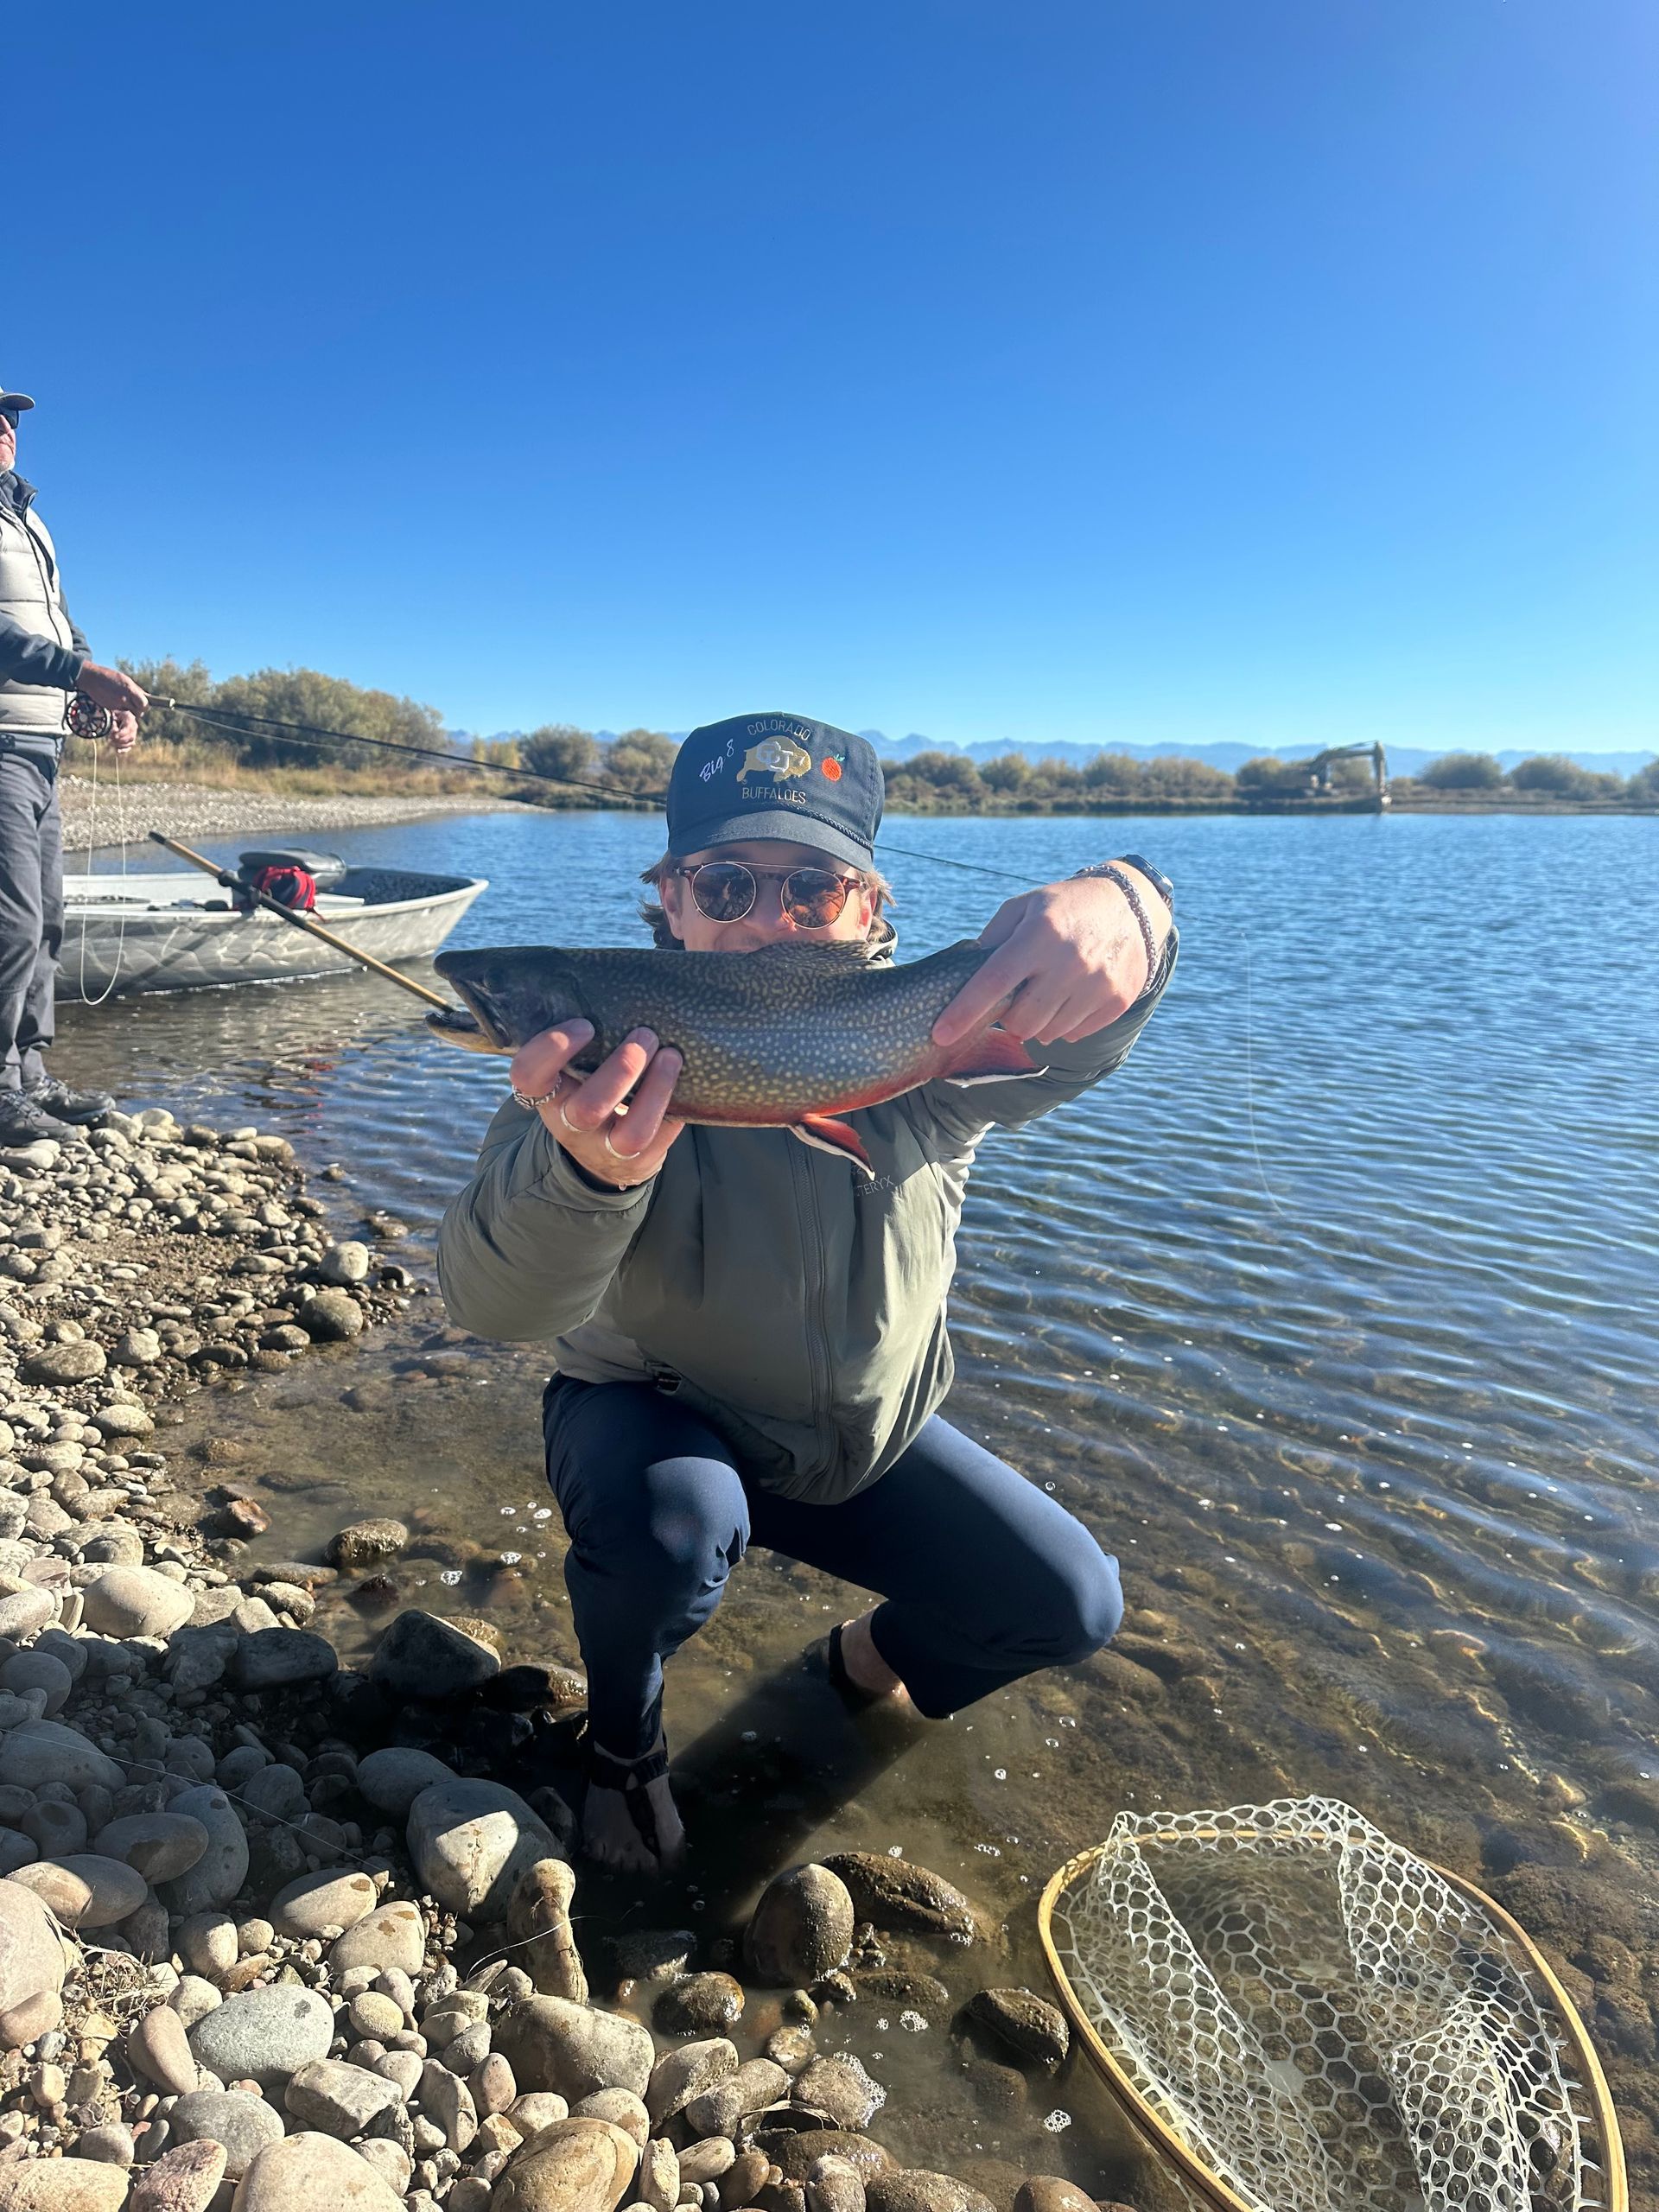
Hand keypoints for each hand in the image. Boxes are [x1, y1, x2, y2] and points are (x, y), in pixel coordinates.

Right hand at [76, 663, 148, 717]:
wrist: (91, 678)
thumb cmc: (110, 677)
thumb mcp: (126, 680)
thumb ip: (136, 690)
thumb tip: (147, 697)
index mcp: (130, 689)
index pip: (144, 705)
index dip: (145, 706)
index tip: (143, 704)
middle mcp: (124, 698)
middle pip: (139, 712)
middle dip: (138, 711)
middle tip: (135, 706)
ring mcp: (116, 704)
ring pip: (129, 714)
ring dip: (129, 711)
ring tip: (125, 703)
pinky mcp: (110, 708)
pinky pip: (120, 712)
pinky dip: (120, 709)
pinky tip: (116, 701)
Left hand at [107, 711, 138, 755]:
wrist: (116, 715)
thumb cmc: (113, 714)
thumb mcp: (112, 714)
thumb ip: (113, 721)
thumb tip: (115, 730)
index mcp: (130, 717)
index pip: (128, 729)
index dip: (121, 734)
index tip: (114, 736)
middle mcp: (134, 726)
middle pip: (131, 737)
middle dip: (119, 740)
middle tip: (109, 740)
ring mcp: (134, 733)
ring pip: (131, 743)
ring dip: (120, 745)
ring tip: (110, 743)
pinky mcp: (131, 739)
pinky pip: (130, 746)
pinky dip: (124, 749)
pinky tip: (118, 751)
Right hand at [509, 1020, 684, 1189]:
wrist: (602, 1156)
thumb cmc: (590, 1090)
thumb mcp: (574, 1071)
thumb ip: (585, 1043)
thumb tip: (616, 985)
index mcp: (548, 1095)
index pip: (528, 1075)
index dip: (552, 1049)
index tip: (585, 1024)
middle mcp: (571, 1126)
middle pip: (587, 1108)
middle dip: (621, 1069)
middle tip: (645, 1033)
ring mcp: (606, 1150)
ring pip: (631, 1132)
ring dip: (656, 1089)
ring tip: (671, 1055)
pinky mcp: (640, 1162)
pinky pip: (662, 1138)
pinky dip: (674, 1106)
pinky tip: (685, 1079)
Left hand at [933, 871, 1171, 1048]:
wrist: (1130, 907)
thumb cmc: (1063, 907)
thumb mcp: (1023, 907)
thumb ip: (991, 940)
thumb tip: (962, 980)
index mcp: (1040, 933)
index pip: (993, 982)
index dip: (963, 1012)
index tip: (939, 1034)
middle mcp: (1070, 960)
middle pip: (1020, 1020)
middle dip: (1008, 1019)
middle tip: (1015, 999)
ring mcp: (1098, 983)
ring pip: (1047, 1033)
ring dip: (1037, 1023)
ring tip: (1045, 995)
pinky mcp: (1118, 1000)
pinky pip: (1075, 1034)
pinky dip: (1064, 1024)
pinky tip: (1070, 997)